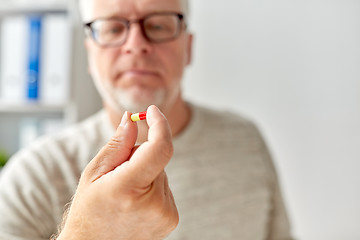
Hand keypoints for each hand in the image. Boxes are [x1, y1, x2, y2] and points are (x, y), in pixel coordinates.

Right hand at [56, 105, 177, 239]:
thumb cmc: (90, 210)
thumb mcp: (94, 174)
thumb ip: (117, 145)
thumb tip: (132, 119)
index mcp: (128, 188)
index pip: (159, 148)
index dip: (160, 125)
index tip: (152, 111)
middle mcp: (152, 203)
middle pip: (157, 157)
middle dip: (140, 156)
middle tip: (119, 174)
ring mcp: (165, 213)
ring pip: (162, 172)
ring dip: (147, 173)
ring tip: (126, 194)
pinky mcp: (171, 218)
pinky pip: (165, 187)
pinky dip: (153, 187)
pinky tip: (136, 202)